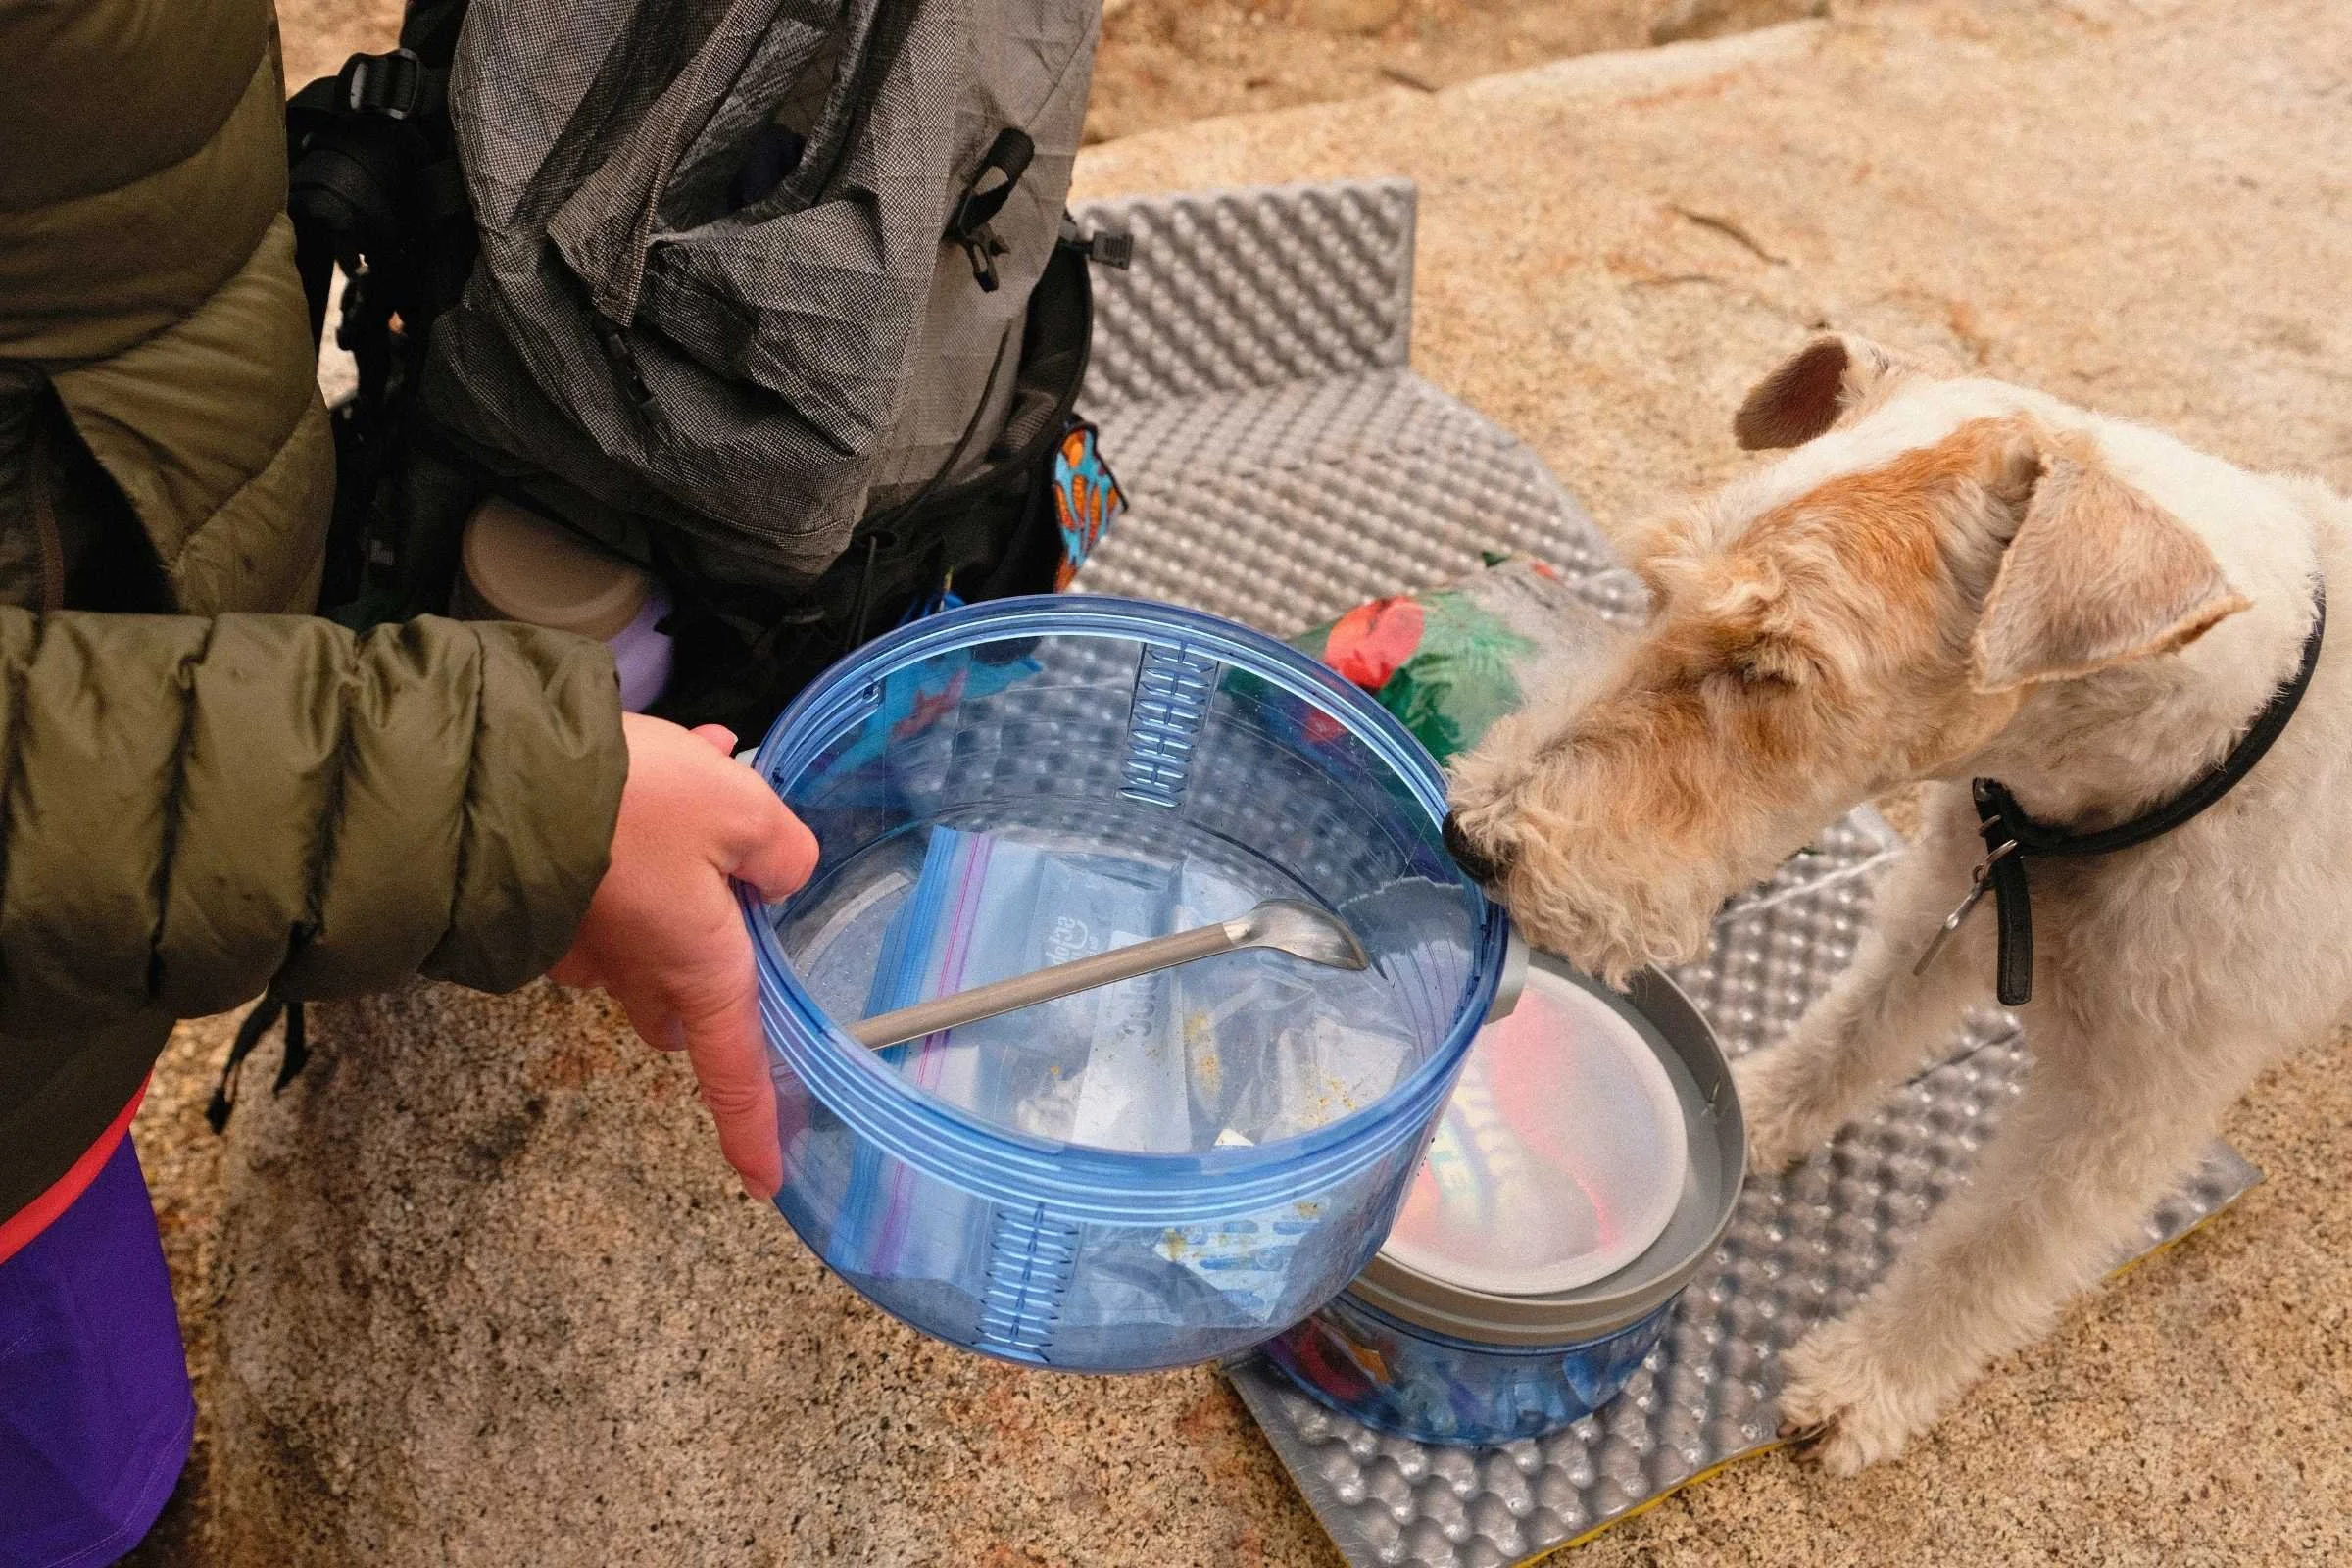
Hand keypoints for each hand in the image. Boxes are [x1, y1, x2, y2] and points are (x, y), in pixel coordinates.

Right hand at [551, 714, 817, 1197]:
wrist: (505, 774)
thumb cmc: (637, 804)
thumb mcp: (743, 811)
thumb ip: (782, 853)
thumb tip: (780, 874)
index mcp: (702, 969)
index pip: (736, 1069)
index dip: (753, 1126)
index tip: (765, 1179)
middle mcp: (638, 972)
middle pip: (685, 1002)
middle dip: (712, 961)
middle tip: (737, 879)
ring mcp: (583, 943)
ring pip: (645, 935)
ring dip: (679, 871)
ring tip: (698, 770)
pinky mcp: (546, 903)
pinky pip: (605, 889)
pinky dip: (636, 839)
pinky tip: (654, 767)